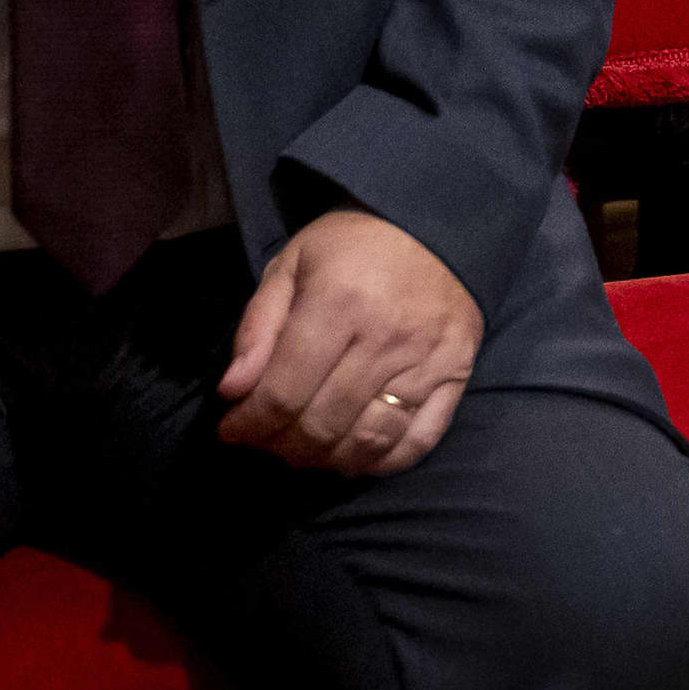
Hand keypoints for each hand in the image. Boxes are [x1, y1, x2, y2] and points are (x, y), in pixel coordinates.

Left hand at [217, 208, 481, 477]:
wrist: (437, 226)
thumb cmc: (353, 245)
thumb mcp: (291, 264)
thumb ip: (257, 326)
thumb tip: (232, 391)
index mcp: (338, 303)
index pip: (283, 393)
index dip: (249, 424)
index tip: (232, 430)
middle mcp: (385, 338)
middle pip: (322, 424)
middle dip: (281, 446)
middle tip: (266, 441)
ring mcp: (426, 362)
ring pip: (368, 442)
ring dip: (326, 460)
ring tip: (304, 451)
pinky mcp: (456, 376)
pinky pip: (419, 441)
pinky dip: (382, 463)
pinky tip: (353, 457)